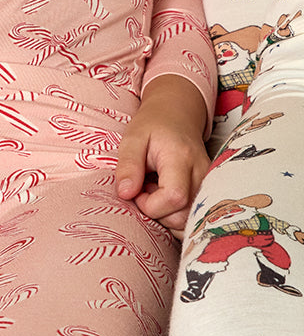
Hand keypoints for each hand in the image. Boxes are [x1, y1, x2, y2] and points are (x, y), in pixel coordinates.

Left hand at [115, 74, 207, 236]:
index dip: (150, 204)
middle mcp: (202, 174)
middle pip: (183, 215)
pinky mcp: (208, 190)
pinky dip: (175, 215)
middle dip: (156, 211)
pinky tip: (165, 196)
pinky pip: (193, 216)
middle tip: (144, 189)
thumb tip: (125, 194)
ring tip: (154, 190)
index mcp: (182, 158)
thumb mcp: (132, 138)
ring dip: (166, 214)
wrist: (177, 115)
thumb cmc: (152, 125)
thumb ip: (128, 165)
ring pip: (189, 220)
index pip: (174, 197)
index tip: (136, 191)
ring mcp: (209, 184)